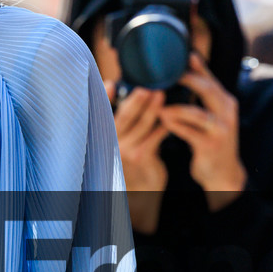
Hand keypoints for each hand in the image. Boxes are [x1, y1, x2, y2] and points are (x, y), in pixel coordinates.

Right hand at [111, 81, 167, 232]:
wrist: (141, 187)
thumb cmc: (134, 157)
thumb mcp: (125, 137)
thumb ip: (126, 116)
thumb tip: (124, 89)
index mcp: (106, 133)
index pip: (102, 112)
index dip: (105, 98)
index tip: (111, 84)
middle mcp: (111, 142)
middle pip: (123, 116)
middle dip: (136, 99)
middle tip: (147, 86)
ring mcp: (126, 151)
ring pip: (140, 125)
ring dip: (152, 109)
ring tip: (161, 94)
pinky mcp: (141, 157)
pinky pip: (154, 137)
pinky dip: (163, 125)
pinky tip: (170, 117)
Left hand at [156, 53, 245, 210]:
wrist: (223, 172)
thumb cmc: (212, 140)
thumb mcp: (211, 116)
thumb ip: (201, 98)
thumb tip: (185, 73)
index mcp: (225, 102)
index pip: (211, 79)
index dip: (198, 66)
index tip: (184, 53)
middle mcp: (227, 112)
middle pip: (207, 89)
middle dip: (187, 80)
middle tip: (166, 74)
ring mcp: (220, 129)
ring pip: (197, 113)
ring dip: (176, 107)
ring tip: (158, 102)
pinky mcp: (211, 145)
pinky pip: (190, 132)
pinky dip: (175, 125)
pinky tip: (163, 120)